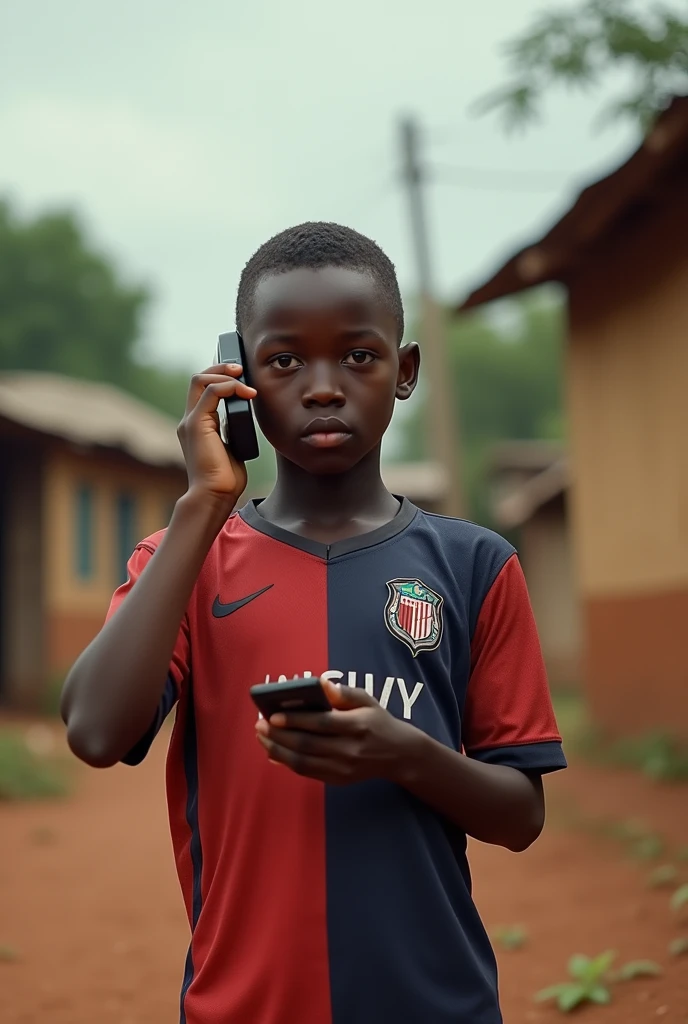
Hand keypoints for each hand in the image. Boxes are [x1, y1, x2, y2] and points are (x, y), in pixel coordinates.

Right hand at [177, 363, 256, 506]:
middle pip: (198, 378)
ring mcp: (190, 421)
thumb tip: (241, 416)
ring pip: (201, 380)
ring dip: (226, 375)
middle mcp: (189, 420)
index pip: (202, 389)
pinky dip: (230, 387)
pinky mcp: (196, 424)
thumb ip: (230, 430)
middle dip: (221, 367)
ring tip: (247, 384)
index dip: (220, 376)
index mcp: (196, 425)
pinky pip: (211, 392)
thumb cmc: (224, 479)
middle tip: (242, 369)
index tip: (241, 377)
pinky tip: (247, 394)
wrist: (214, 496)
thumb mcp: (231, 447)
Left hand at [255, 679, 412, 784]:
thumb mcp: (367, 701)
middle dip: (279, 736)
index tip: (273, 715)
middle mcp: (350, 750)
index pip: (321, 723)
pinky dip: (287, 763)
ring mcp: (343, 768)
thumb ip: (343, 693)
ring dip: (278, 751)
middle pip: (307, 744)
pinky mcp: (338, 780)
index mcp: (358, 726)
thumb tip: (319, 684)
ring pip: (303, 762)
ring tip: (262, 738)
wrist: (398, 755)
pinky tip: (274, 752)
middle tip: (259, 726)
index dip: (295, 720)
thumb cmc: (378, 721)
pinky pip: (308, 773)